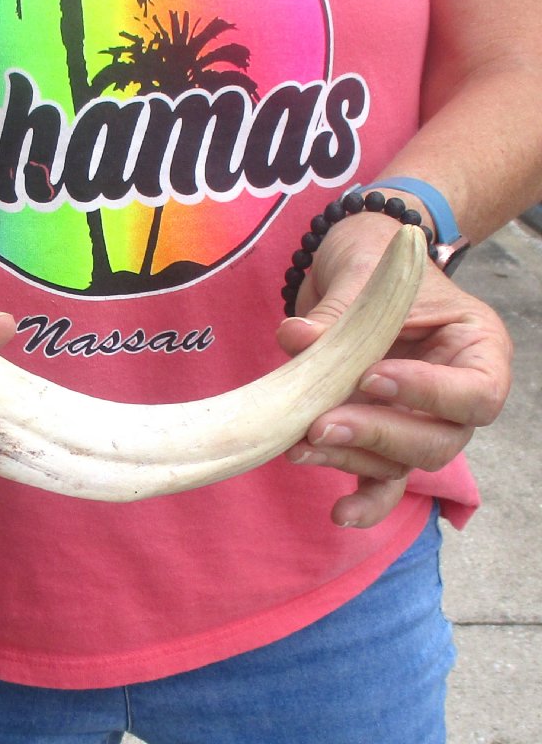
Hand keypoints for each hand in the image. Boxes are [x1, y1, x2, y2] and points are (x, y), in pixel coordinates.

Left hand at [277, 212, 511, 528]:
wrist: (361, 266)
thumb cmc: (379, 260)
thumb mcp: (365, 273)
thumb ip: (338, 312)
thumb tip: (298, 339)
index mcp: (476, 349)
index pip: (474, 393)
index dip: (425, 395)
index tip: (370, 378)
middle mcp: (455, 395)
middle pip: (436, 442)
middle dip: (376, 436)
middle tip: (321, 424)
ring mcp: (419, 422)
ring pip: (400, 465)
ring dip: (349, 460)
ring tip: (299, 445)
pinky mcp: (382, 439)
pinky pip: (382, 481)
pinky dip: (364, 501)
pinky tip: (338, 514)